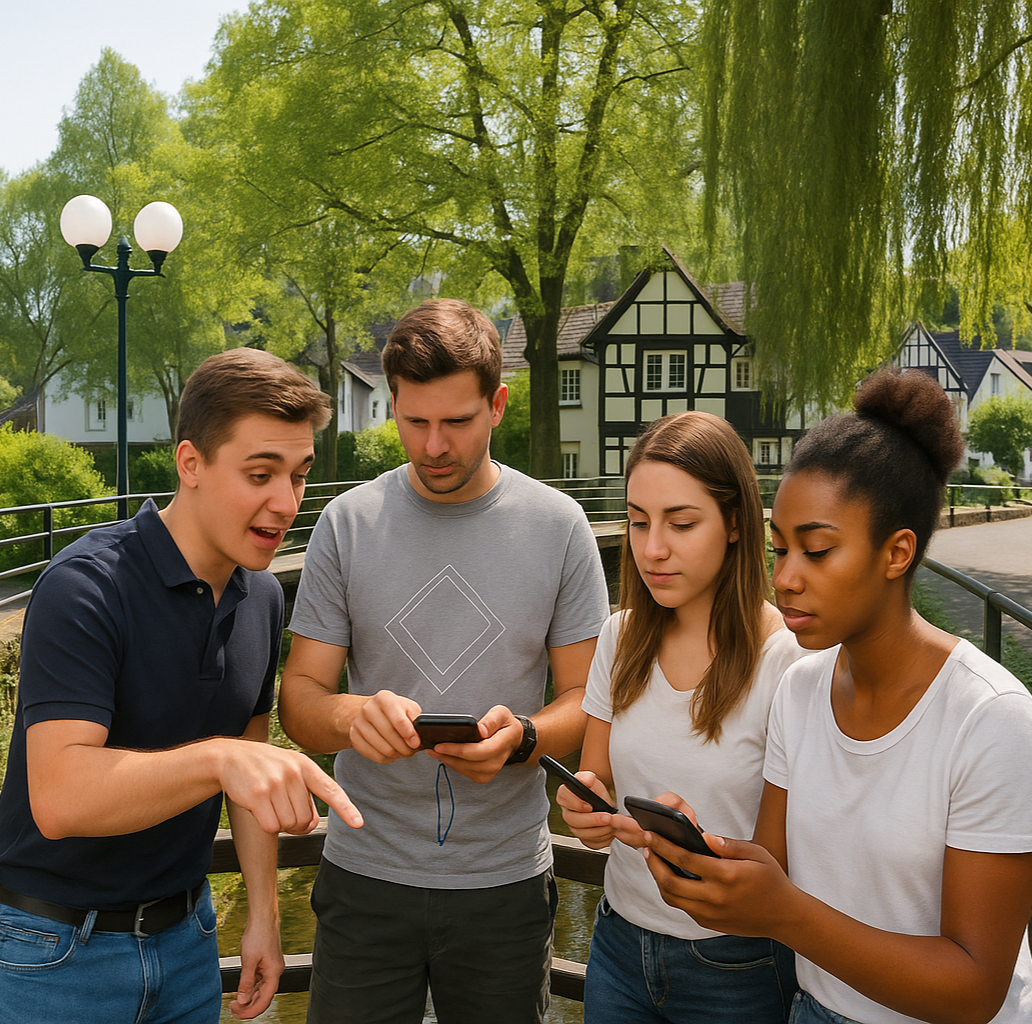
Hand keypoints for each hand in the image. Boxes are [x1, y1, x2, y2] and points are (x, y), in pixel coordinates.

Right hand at [217, 740, 362, 835]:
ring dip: (279, 823)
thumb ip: (306, 794)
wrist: (231, 757)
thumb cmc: (267, 769)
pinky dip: (266, 824)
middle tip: (281, 808)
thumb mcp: (291, 771)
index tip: (359, 823)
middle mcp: (294, 772)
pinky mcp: (257, 795)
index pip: (331, 790)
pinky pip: (271, 826)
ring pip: (288, 824)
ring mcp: (276, 783)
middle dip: (295, 823)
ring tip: (269, 803)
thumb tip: (311, 825)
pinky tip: (258, 807)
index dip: (346, 808)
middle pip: (305, 819)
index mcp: (306, 766)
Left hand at [230, 918, 283, 1018]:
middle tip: (232, 1009)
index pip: (264, 1000)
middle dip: (248, 1006)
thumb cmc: (258, 934)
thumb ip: (246, 982)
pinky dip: (251, 988)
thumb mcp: (249, 960)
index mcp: (274, 973)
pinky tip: (242, 989)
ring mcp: (271, 968)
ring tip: (235, 1002)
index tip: (237, 1014)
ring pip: (261, 990)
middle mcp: (275, 972)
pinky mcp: (267, 963)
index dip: (251, 1011)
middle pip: (264, 997)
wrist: (262, 917)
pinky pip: (260, 981)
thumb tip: (243, 1000)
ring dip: (249, 998)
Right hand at [348, 690, 422, 762]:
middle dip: (405, 748)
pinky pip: (374, 756)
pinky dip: (386, 758)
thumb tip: (418, 737)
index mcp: (384, 699)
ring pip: (383, 749)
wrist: (369, 710)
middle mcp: (369, 709)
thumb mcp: (407, 707)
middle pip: (391, 737)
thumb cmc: (393, 710)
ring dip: (397, 754)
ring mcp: (359, 723)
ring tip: (403, 751)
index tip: (416, 743)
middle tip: (412, 750)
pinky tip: (391, 753)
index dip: (409, 734)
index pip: (398, 720)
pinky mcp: (354, 737)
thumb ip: (416, 720)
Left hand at [427, 705, 522, 783]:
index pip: (478, 751)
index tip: (439, 745)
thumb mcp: (502, 714)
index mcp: (501, 745)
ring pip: (463, 769)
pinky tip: (444, 755)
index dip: (457, 750)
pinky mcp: (483, 776)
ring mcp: (490, 772)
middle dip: (447, 755)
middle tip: (430, 747)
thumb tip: (480, 729)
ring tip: (433, 750)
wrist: (512, 740)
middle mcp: (496, 762)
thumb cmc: (505, 724)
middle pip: (467, 762)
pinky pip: (464, 772)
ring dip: (447, 760)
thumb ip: (492, 720)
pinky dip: (453, 764)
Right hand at [553, 771, 613, 847]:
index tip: (589, 805)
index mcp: (566, 795)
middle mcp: (567, 812)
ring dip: (599, 830)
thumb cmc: (596, 792)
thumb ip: (587, 777)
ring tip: (611, 824)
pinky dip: (602, 839)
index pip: (563, 798)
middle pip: (572, 820)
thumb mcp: (593, 780)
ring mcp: (574, 827)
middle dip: (591, 820)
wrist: (605, 804)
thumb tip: (585, 781)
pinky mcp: (584, 838)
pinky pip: (590, 843)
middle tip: (607, 817)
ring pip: (581, 833)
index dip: (575, 803)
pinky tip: (608, 831)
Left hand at [642, 830, 793, 937]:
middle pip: (670, 881)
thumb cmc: (770, 879)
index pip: (685, 858)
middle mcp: (715, 897)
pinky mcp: (709, 923)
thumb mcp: (756, 853)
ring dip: (658, 878)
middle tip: (645, 846)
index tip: (649, 834)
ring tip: (653, 860)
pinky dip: (671, 892)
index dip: (663, 845)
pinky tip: (669, 877)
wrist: (784, 916)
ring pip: (672, 898)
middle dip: (653, 862)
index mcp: (726, 875)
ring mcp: (710, 913)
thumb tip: (703, 836)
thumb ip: (727, 844)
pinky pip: (682, 907)